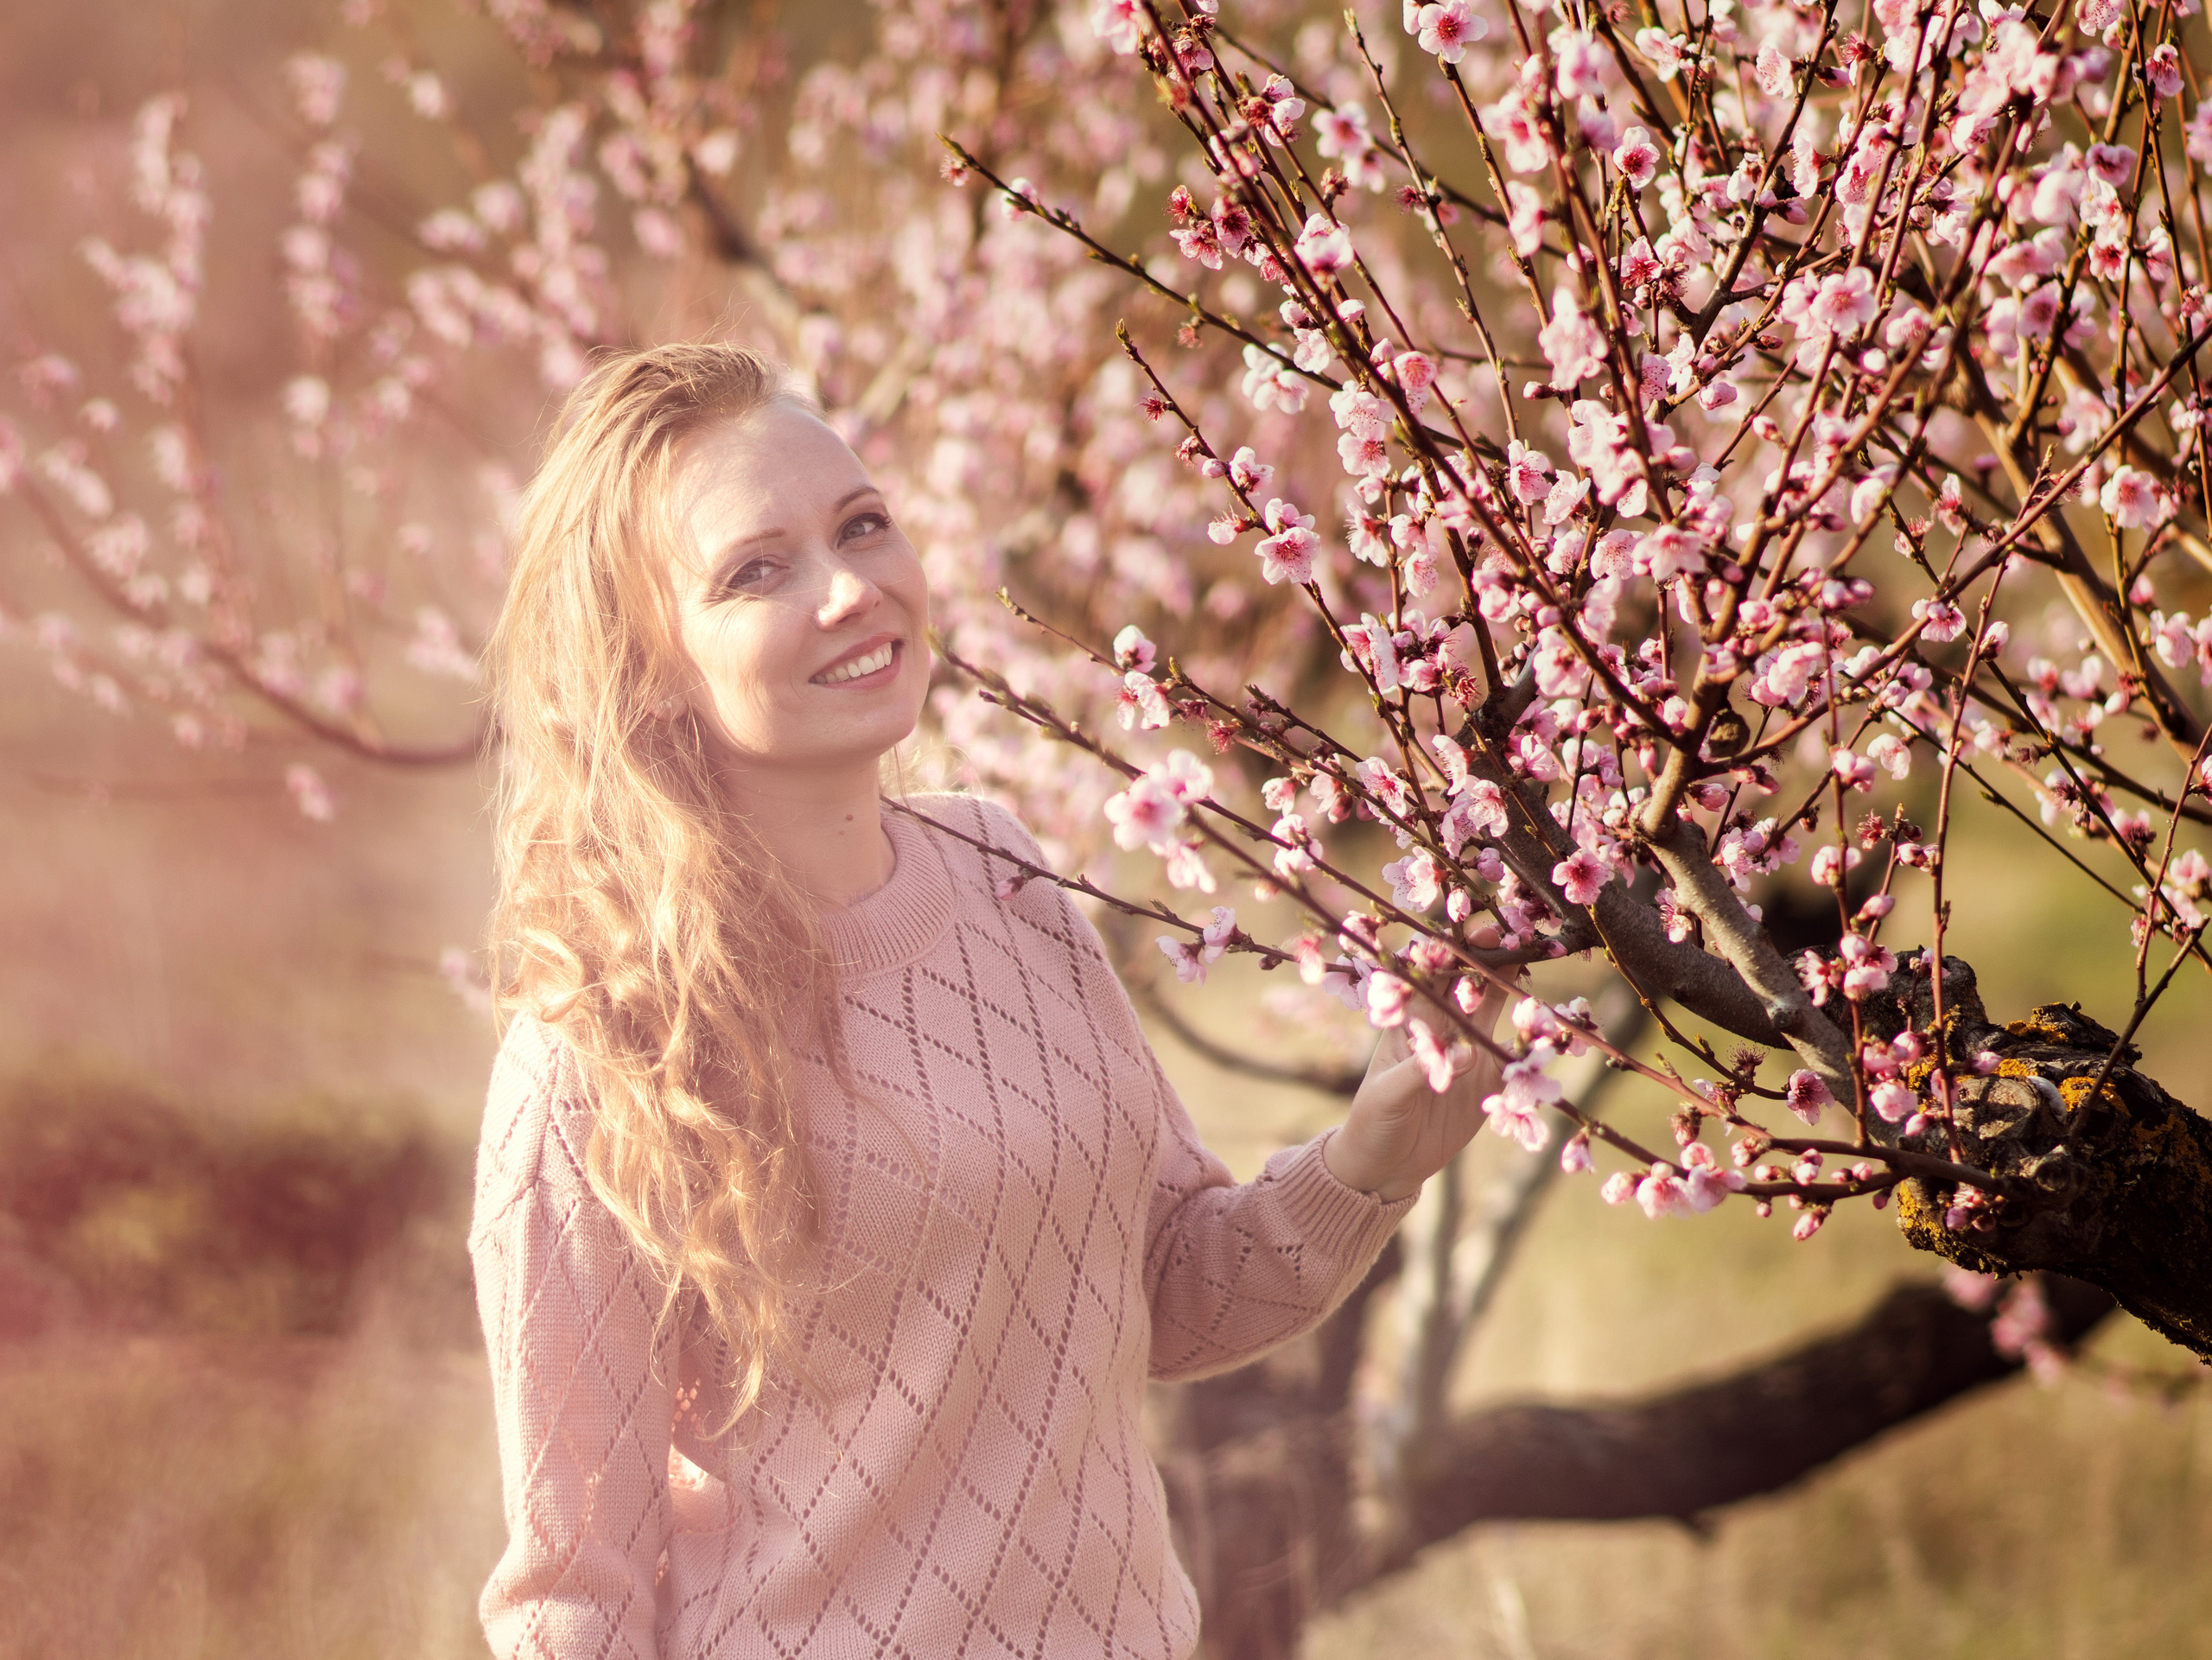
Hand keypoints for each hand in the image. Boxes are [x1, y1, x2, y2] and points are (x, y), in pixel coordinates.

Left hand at [1323, 931, 1514, 1202]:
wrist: (1386, 1165)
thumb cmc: (1373, 1121)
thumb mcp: (1387, 1095)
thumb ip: (1421, 1071)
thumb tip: (1465, 1054)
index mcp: (1410, 1023)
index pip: (1432, 977)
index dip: (1453, 952)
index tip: (1475, 932)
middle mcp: (1442, 1030)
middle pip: (1470, 984)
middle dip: (1491, 958)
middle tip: (1518, 936)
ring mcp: (1468, 1052)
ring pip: (1496, 1011)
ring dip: (1515, 990)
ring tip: (1538, 965)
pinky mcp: (1488, 1081)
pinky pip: (1515, 1056)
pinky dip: (1532, 1042)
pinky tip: (1549, 1028)